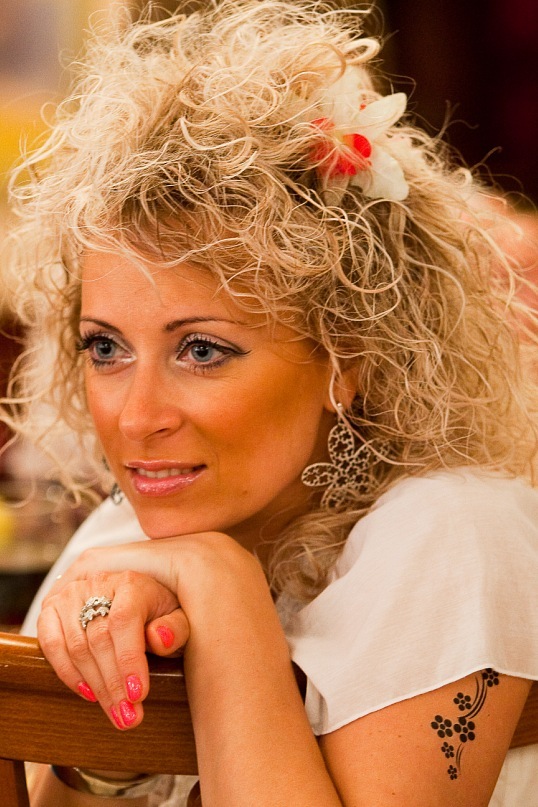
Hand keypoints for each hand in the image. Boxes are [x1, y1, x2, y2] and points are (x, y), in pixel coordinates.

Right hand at [38, 571, 189, 729]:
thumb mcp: (179, 618)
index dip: (129, 659)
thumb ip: (176, 628)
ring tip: (115, 712)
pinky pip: (50, 643)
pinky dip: (66, 672)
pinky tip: (88, 693)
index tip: (138, 695)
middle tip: (129, 717)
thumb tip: (159, 638)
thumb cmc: (160, 612)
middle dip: (114, 684)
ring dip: (95, 686)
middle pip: (99, 639)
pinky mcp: (52, 609)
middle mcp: (98, 583)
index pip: (124, 620)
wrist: (136, 597)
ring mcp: (71, 595)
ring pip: (75, 646)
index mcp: (132, 583)